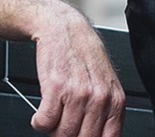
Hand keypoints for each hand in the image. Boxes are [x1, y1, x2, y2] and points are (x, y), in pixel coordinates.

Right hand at [30, 13, 125, 135]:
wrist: (65, 28)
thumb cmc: (84, 55)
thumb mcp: (105, 83)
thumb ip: (106, 112)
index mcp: (115, 100)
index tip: (79, 136)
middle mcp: (99, 97)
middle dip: (69, 135)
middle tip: (64, 123)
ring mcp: (78, 93)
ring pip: (62, 135)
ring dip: (53, 128)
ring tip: (55, 112)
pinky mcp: (56, 88)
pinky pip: (44, 123)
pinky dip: (39, 121)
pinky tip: (43, 109)